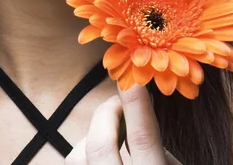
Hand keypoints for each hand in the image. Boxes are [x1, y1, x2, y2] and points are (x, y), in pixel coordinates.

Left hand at [65, 84, 182, 163]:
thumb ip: (157, 150)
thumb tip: (133, 118)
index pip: (142, 137)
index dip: (136, 103)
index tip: (133, 77)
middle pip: (99, 144)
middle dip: (106, 113)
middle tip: (117, 103)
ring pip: (77, 156)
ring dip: (91, 139)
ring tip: (112, 141)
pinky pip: (75, 164)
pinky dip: (85, 155)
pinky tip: (104, 158)